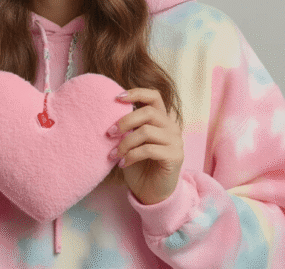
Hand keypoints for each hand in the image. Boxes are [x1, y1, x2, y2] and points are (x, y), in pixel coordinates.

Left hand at [110, 88, 183, 204]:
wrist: (151, 193)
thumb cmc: (139, 166)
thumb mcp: (130, 143)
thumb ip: (127, 128)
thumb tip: (109, 115)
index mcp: (161, 119)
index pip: (154, 96)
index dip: (136, 92)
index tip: (116, 98)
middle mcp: (171, 127)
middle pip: (148, 112)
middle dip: (125, 121)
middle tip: (109, 133)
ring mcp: (175, 141)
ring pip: (146, 131)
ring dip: (125, 143)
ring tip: (114, 154)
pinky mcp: (175, 156)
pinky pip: (149, 149)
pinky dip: (132, 155)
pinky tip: (123, 164)